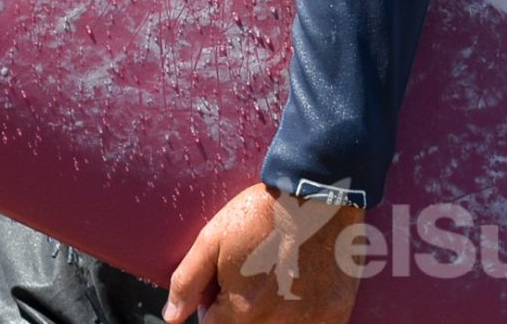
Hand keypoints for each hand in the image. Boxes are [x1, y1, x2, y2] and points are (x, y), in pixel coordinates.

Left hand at [164, 184, 363, 322]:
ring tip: (273, 280)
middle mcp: (278, 323)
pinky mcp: (335, 316)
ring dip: (270, 314)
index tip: (222, 284)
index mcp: (244, 310)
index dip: (213, 306)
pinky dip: (300, 315)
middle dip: (240, 312)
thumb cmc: (261, 214)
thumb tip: (172, 317)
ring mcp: (310, 322)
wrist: (317, 195)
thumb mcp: (212, 239)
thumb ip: (188, 282)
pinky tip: (301, 286)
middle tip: (249, 278)